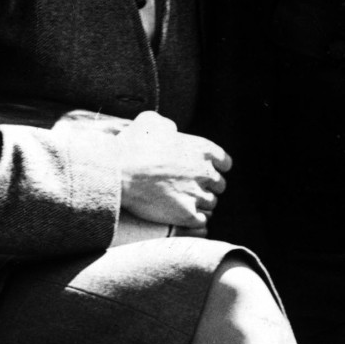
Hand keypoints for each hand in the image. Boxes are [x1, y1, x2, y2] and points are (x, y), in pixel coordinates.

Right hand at [114, 111, 231, 228]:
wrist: (120, 171)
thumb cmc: (133, 144)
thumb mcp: (151, 122)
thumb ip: (168, 126)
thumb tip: (170, 131)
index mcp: (202, 149)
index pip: (224, 162)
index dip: (215, 167)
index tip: (204, 171)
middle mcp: (205, 172)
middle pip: (219, 184)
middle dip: (207, 186)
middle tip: (191, 188)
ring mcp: (197, 194)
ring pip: (210, 203)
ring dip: (200, 203)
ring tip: (184, 203)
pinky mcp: (187, 214)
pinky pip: (201, 222)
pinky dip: (196, 220)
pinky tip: (185, 218)